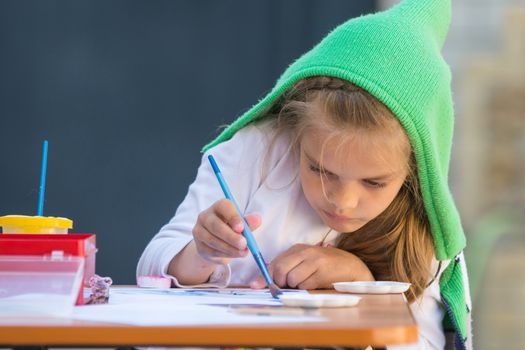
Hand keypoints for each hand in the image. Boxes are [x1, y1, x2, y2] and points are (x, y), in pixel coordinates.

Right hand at [192, 199, 260, 264]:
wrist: (216, 245)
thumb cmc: (231, 229)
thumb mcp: (242, 225)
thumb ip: (248, 223)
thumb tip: (257, 219)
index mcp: (218, 207)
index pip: (223, 207)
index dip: (233, 217)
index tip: (242, 228)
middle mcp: (205, 216)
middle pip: (215, 225)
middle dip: (231, 236)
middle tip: (244, 244)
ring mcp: (199, 231)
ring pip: (213, 240)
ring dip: (230, 248)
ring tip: (243, 252)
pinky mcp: (199, 246)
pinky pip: (212, 251)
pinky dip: (225, 254)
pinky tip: (234, 255)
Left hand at [250, 244, 374, 289]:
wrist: (352, 267)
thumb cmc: (325, 266)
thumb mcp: (304, 263)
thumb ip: (285, 269)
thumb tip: (259, 284)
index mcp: (297, 249)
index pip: (274, 262)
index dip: (265, 276)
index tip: (256, 286)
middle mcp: (305, 252)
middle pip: (280, 270)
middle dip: (280, 283)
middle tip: (287, 287)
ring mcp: (314, 261)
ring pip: (292, 279)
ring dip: (295, 287)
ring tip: (306, 282)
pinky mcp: (323, 272)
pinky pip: (305, 285)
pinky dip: (306, 289)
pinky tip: (315, 284)